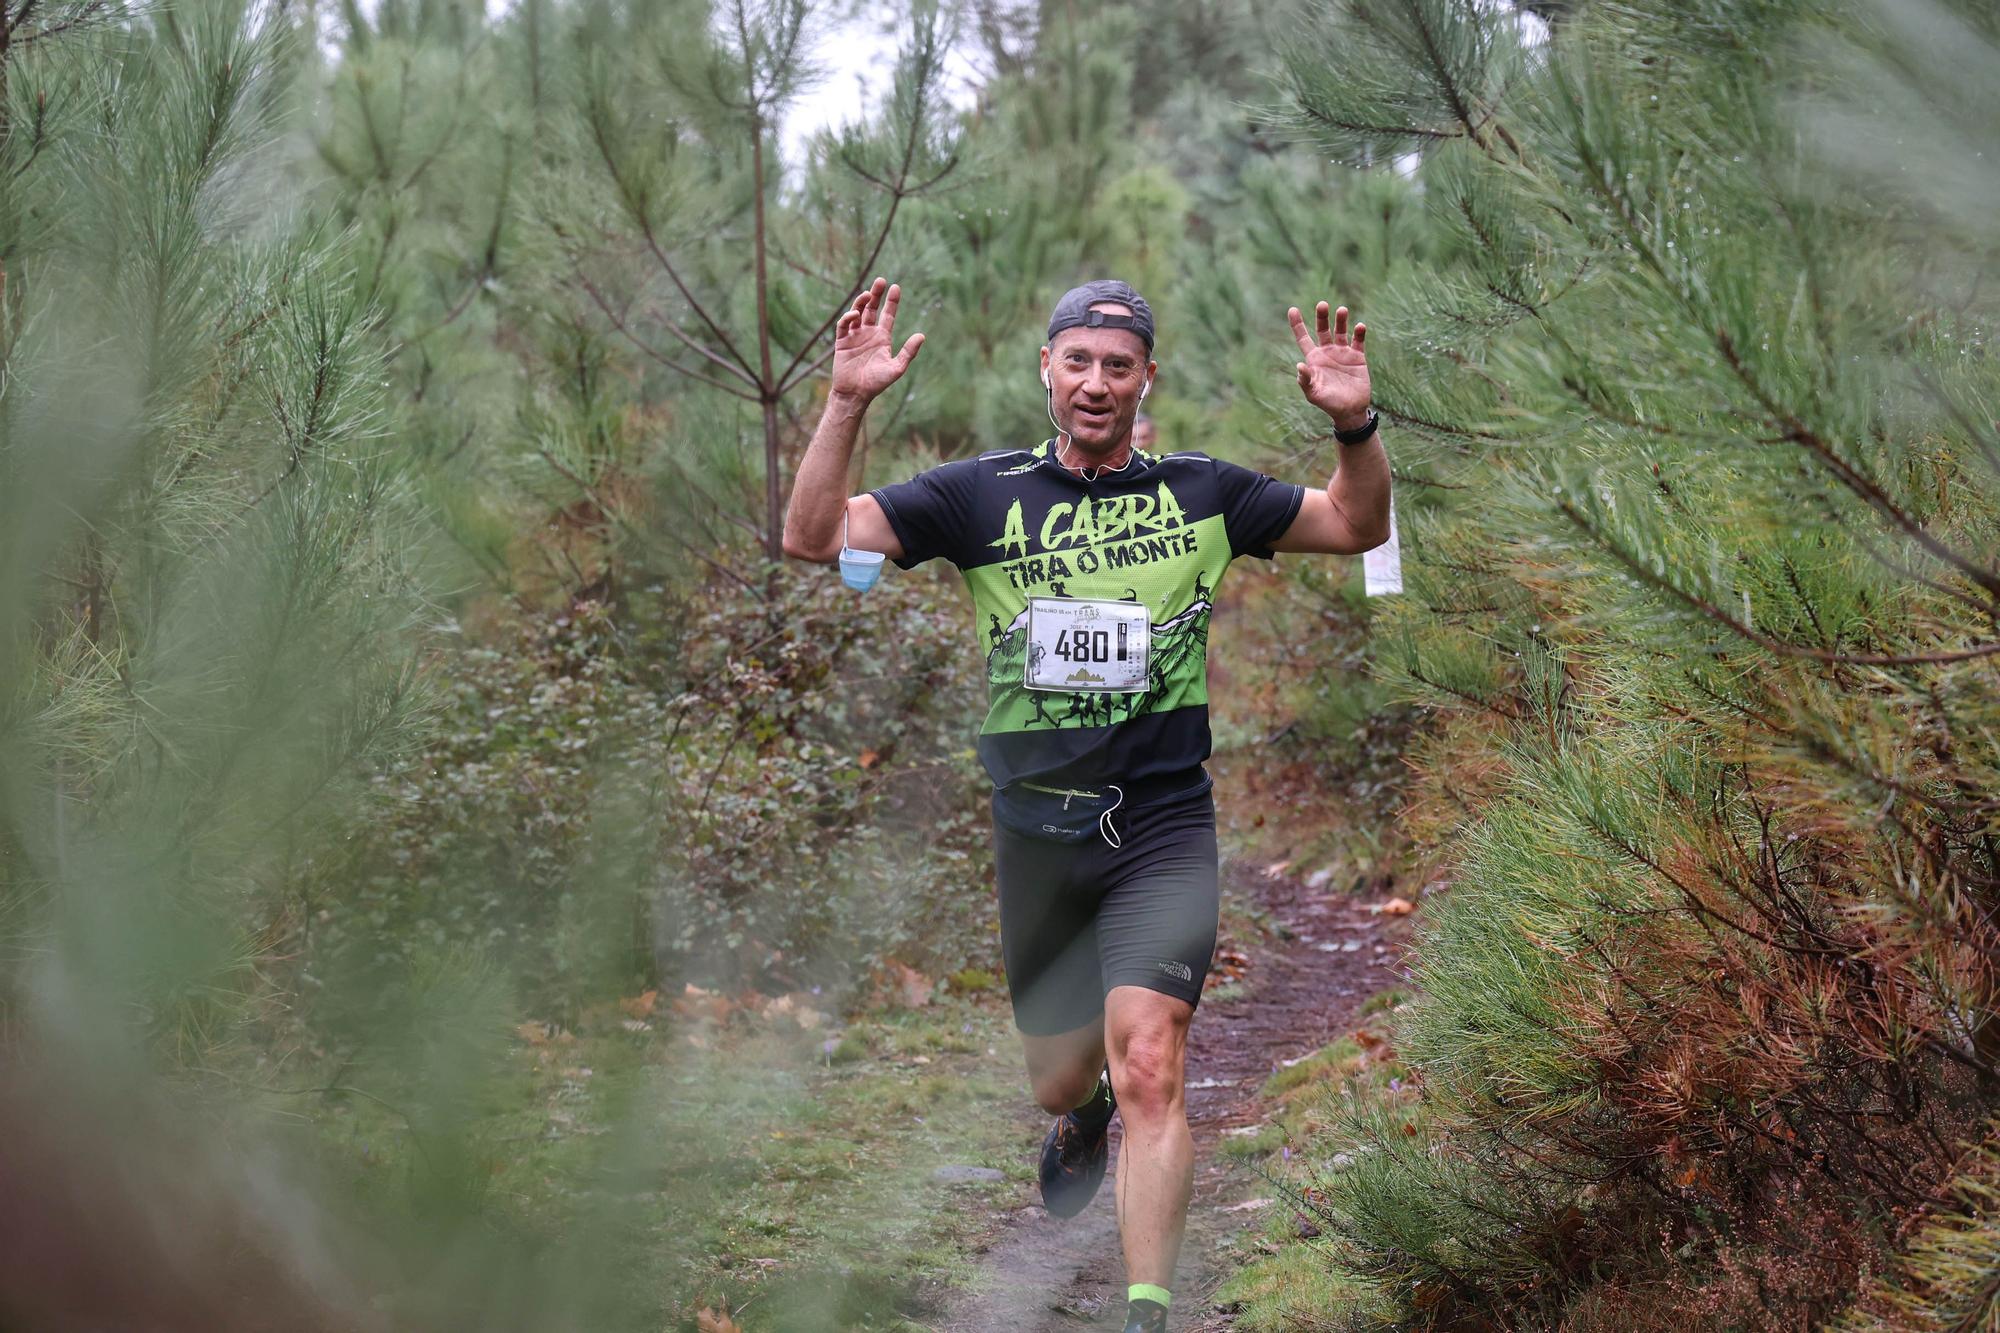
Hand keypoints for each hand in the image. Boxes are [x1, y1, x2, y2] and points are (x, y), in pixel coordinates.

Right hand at [831, 277, 923, 403]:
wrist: (855, 394)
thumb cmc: (876, 383)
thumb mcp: (896, 368)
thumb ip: (908, 352)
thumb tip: (922, 335)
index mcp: (882, 338)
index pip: (888, 315)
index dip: (891, 301)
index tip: (895, 287)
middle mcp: (868, 334)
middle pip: (872, 309)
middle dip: (876, 294)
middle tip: (881, 281)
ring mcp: (854, 336)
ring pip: (858, 312)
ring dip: (862, 302)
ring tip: (868, 295)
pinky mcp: (842, 341)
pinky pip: (844, 325)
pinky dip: (848, 317)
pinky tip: (855, 315)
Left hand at [1288, 301, 1371, 430]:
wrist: (1350, 411)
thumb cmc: (1328, 404)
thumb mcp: (1314, 394)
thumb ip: (1306, 381)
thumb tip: (1299, 365)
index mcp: (1314, 359)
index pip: (1303, 338)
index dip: (1297, 324)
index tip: (1292, 309)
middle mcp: (1327, 352)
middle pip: (1323, 329)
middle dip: (1322, 317)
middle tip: (1323, 304)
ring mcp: (1343, 353)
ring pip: (1341, 331)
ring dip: (1341, 320)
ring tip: (1342, 310)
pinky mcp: (1358, 357)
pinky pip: (1358, 341)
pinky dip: (1359, 332)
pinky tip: (1359, 326)